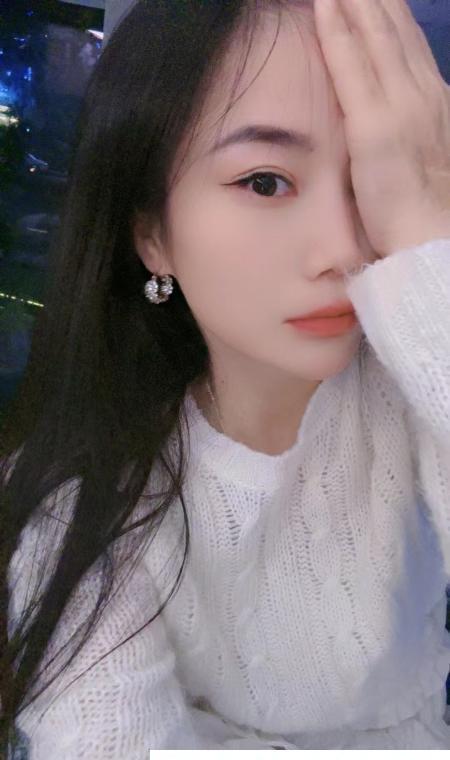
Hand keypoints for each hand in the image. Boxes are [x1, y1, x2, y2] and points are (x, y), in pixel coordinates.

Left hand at [314, 0, 449, 257]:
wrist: (433, 240)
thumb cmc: (425, 212)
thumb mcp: (426, 158)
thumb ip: (409, 132)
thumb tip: (390, 122)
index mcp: (434, 102)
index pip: (407, 45)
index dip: (388, 14)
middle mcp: (422, 93)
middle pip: (394, 30)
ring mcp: (400, 106)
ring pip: (375, 37)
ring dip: (355, 2)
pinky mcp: (373, 127)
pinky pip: (351, 68)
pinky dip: (337, 32)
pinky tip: (323, 6)